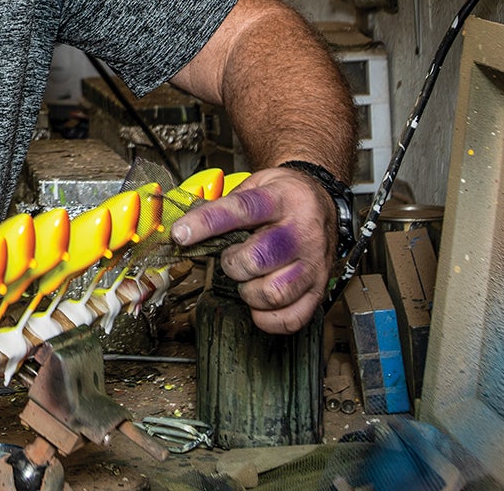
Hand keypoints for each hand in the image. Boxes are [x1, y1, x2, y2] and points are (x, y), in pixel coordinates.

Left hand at [169, 165, 335, 333]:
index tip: (180, 234)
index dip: (206, 224)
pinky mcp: (320, 288)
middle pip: (257, 259)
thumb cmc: (283, 197)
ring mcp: (314, 263)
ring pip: (274, 293)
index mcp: (282, 199)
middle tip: (231, 258)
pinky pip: (292, 318)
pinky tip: (259, 304)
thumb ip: (223, 204)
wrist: (323, 201)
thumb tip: (184, 228)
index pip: (240, 210)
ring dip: (249, 292)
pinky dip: (268, 318)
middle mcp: (302, 232)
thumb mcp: (256, 184)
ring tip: (248, 279)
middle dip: (231, 264)